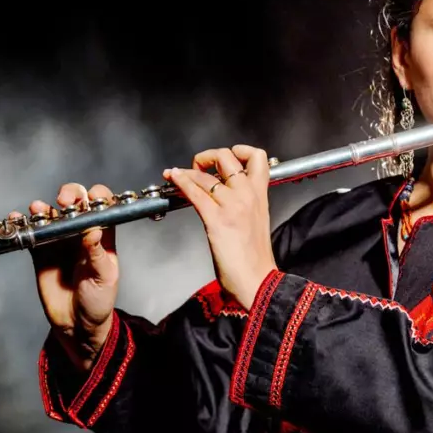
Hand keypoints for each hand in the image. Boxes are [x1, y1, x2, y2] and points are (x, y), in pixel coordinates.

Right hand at [8, 183, 118, 371]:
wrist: (77, 324)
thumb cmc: (98, 300)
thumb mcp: (104, 278)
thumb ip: (97, 256)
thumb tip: (93, 232)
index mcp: (102, 235)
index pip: (102, 205)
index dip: (97, 197)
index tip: (91, 200)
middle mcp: (80, 232)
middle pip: (75, 201)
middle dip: (69, 194)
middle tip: (64, 203)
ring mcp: (59, 240)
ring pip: (51, 213)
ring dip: (44, 208)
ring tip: (39, 210)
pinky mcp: (40, 252)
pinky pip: (31, 232)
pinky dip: (23, 223)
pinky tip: (18, 219)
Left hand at [166, 145, 276, 309]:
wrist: (258, 281)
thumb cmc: (255, 260)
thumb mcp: (256, 222)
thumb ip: (246, 205)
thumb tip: (227, 198)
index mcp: (260, 195)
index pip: (258, 157)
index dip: (241, 151)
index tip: (229, 157)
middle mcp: (247, 195)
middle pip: (226, 156)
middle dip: (208, 156)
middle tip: (199, 167)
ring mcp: (232, 205)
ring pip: (204, 175)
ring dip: (186, 171)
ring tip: (176, 174)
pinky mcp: (216, 219)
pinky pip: (194, 192)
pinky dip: (180, 182)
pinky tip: (172, 180)